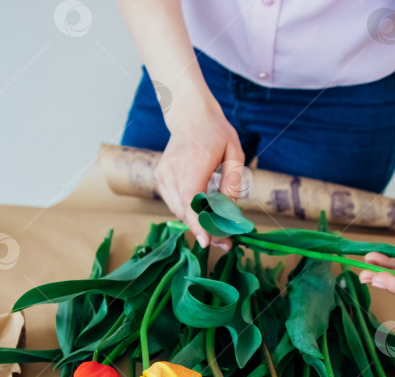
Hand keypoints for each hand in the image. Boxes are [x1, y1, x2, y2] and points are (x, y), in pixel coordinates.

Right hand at [155, 95, 243, 248]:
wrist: (190, 115)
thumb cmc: (216, 132)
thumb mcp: (234, 152)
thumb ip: (233, 182)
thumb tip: (229, 210)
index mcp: (193, 162)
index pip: (190, 200)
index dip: (197, 223)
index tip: (206, 241)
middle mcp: (173, 170)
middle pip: (185, 210)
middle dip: (205, 230)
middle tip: (226, 242)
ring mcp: (163, 175)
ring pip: (179, 210)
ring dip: (197, 223)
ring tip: (218, 229)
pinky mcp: (160, 178)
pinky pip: (175, 204)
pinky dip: (189, 212)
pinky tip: (203, 212)